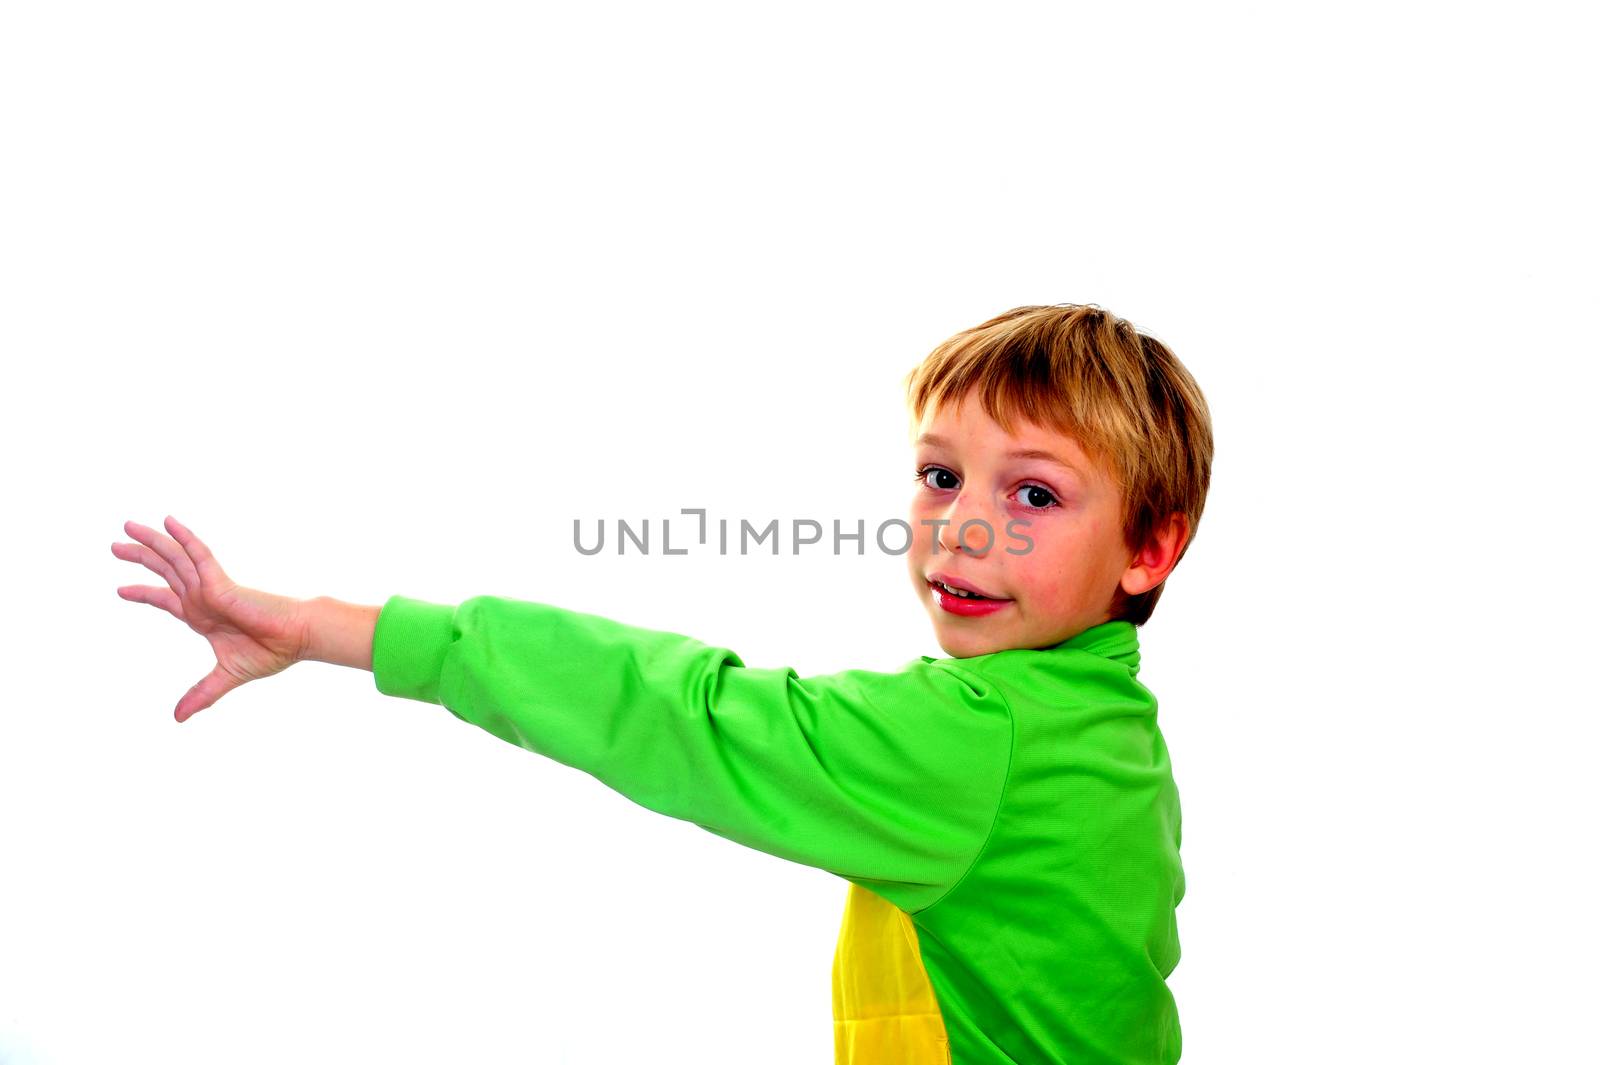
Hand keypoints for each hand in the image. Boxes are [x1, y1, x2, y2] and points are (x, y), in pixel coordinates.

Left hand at [113, 516, 311, 722]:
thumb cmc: (271, 651)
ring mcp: (210, 587)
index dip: (144, 593)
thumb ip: (202, 693)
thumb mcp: (226, 675)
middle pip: (165, 571)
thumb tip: (178, 718)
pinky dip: (183, 538)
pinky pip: (198, 555)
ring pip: (175, 559)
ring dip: (152, 543)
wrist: (298, 638)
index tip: (121, 590)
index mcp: (203, 616)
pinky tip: (168, 522)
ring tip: (127, 526)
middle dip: (140, 558)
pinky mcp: (220, 583)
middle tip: (114, 546)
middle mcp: (203, 597)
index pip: (166, 599)